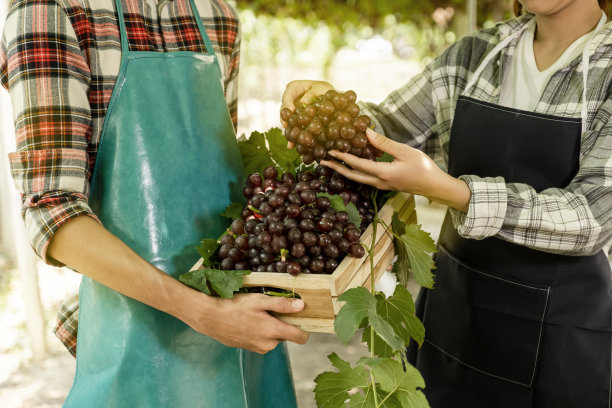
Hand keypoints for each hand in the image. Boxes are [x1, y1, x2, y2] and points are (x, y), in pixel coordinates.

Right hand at [185, 292, 309, 353]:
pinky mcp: (248, 348)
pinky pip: (261, 339)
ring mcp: (257, 348)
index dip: (304, 328)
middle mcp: (268, 344)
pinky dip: (259, 330)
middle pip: (285, 334)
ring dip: (269, 326)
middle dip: (281, 323)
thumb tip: (301, 306)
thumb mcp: (260, 301)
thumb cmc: (234, 306)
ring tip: (255, 313)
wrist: (209, 318)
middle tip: (269, 309)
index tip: (300, 318)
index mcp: (273, 332)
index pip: (300, 338)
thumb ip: (282, 304)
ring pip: (272, 337)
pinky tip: (247, 320)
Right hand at [280, 80, 334, 147]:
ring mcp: (292, 111)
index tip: (291, 110)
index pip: (288, 94)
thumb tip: (304, 102)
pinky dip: (293, 136)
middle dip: (285, 118)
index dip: (287, 102)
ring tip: (288, 138)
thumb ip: (312, 93)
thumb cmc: (325, 89)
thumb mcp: (321, 88)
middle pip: (284, 109)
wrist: (330, 98)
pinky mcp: (296, 120)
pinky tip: (291, 145)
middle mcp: (290, 100)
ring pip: (287, 120)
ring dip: (288, 129)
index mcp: (294, 88)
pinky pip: (293, 127)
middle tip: (286, 125)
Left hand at [320, 128, 470, 212]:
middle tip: (322, 161)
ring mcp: (381, 185)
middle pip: (352, 176)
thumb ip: (384, 144)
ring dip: (344, 170)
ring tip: (333, 162)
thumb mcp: (405, 151)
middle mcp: (379, 182)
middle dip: (336, 168)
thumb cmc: (423, 167)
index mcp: (383, 174)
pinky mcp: (385, 185)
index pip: (358, 165)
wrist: (434, 186)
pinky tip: (353, 165)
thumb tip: (366, 133)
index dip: (343, 157)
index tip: (330, 151)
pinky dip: (355, 171)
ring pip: (358, 179)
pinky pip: (365, 178)